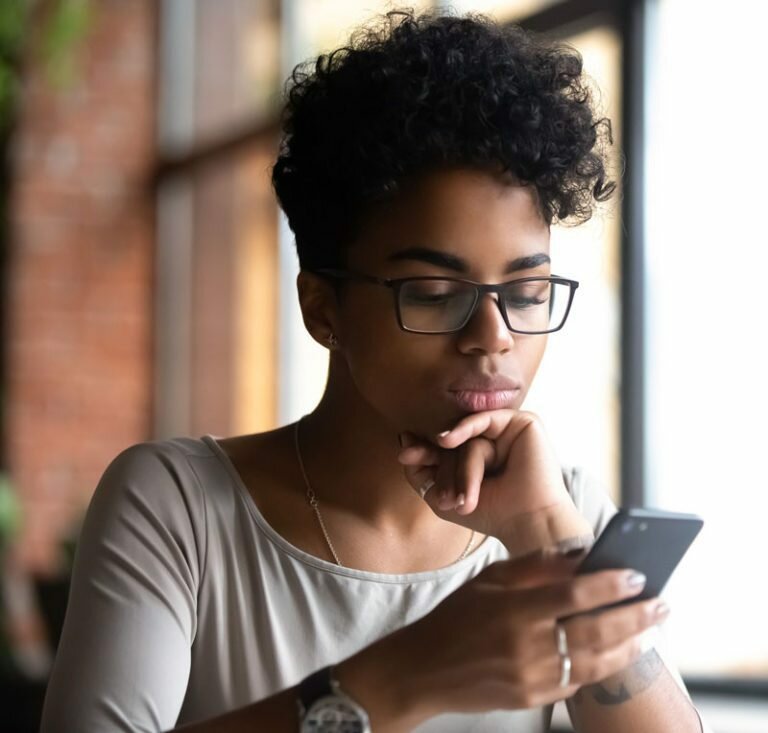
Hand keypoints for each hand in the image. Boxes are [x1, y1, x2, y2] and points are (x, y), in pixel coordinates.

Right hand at [336, 551, 668, 726]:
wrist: (425, 669)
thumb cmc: (455, 617)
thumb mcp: (488, 581)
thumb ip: (532, 568)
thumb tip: (577, 557)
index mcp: (514, 610)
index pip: (575, 594)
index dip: (611, 585)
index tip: (638, 575)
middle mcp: (527, 645)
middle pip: (596, 630)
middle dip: (636, 616)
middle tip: (662, 603)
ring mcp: (532, 677)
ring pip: (595, 661)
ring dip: (630, 645)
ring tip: (651, 630)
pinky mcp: (533, 698)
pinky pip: (577, 680)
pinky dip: (602, 665)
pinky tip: (617, 651)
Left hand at [398, 409, 592, 550]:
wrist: (527, 522)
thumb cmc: (490, 514)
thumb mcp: (441, 496)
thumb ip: (419, 471)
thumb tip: (404, 437)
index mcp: (478, 457)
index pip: (445, 447)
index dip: (423, 451)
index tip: (404, 456)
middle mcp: (493, 441)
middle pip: (454, 441)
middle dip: (438, 463)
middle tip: (430, 484)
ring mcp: (508, 432)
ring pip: (469, 438)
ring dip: (460, 469)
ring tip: (460, 500)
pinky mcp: (523, 422)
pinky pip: (484, 418)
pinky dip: (463, 428)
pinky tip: (446, 440)